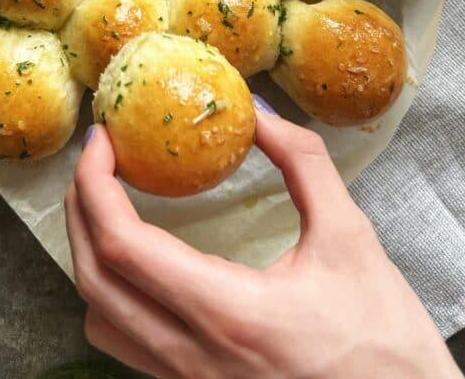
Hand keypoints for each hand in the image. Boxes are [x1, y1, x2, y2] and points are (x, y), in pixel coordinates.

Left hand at [65, 101, 461, 378]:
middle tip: (96, 161)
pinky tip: (140, 264)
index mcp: (228, 313)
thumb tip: (258, 110)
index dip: (96, 186)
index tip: (101, 141)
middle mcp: (192, 358)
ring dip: (90, 256)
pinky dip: (112, 296)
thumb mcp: (351, 239)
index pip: (123, 246)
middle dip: (79, 210)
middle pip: (94, 281)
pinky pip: (124, 346)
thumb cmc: (385, 344)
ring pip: (99, 321)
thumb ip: (303, 164)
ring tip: (108, 206)